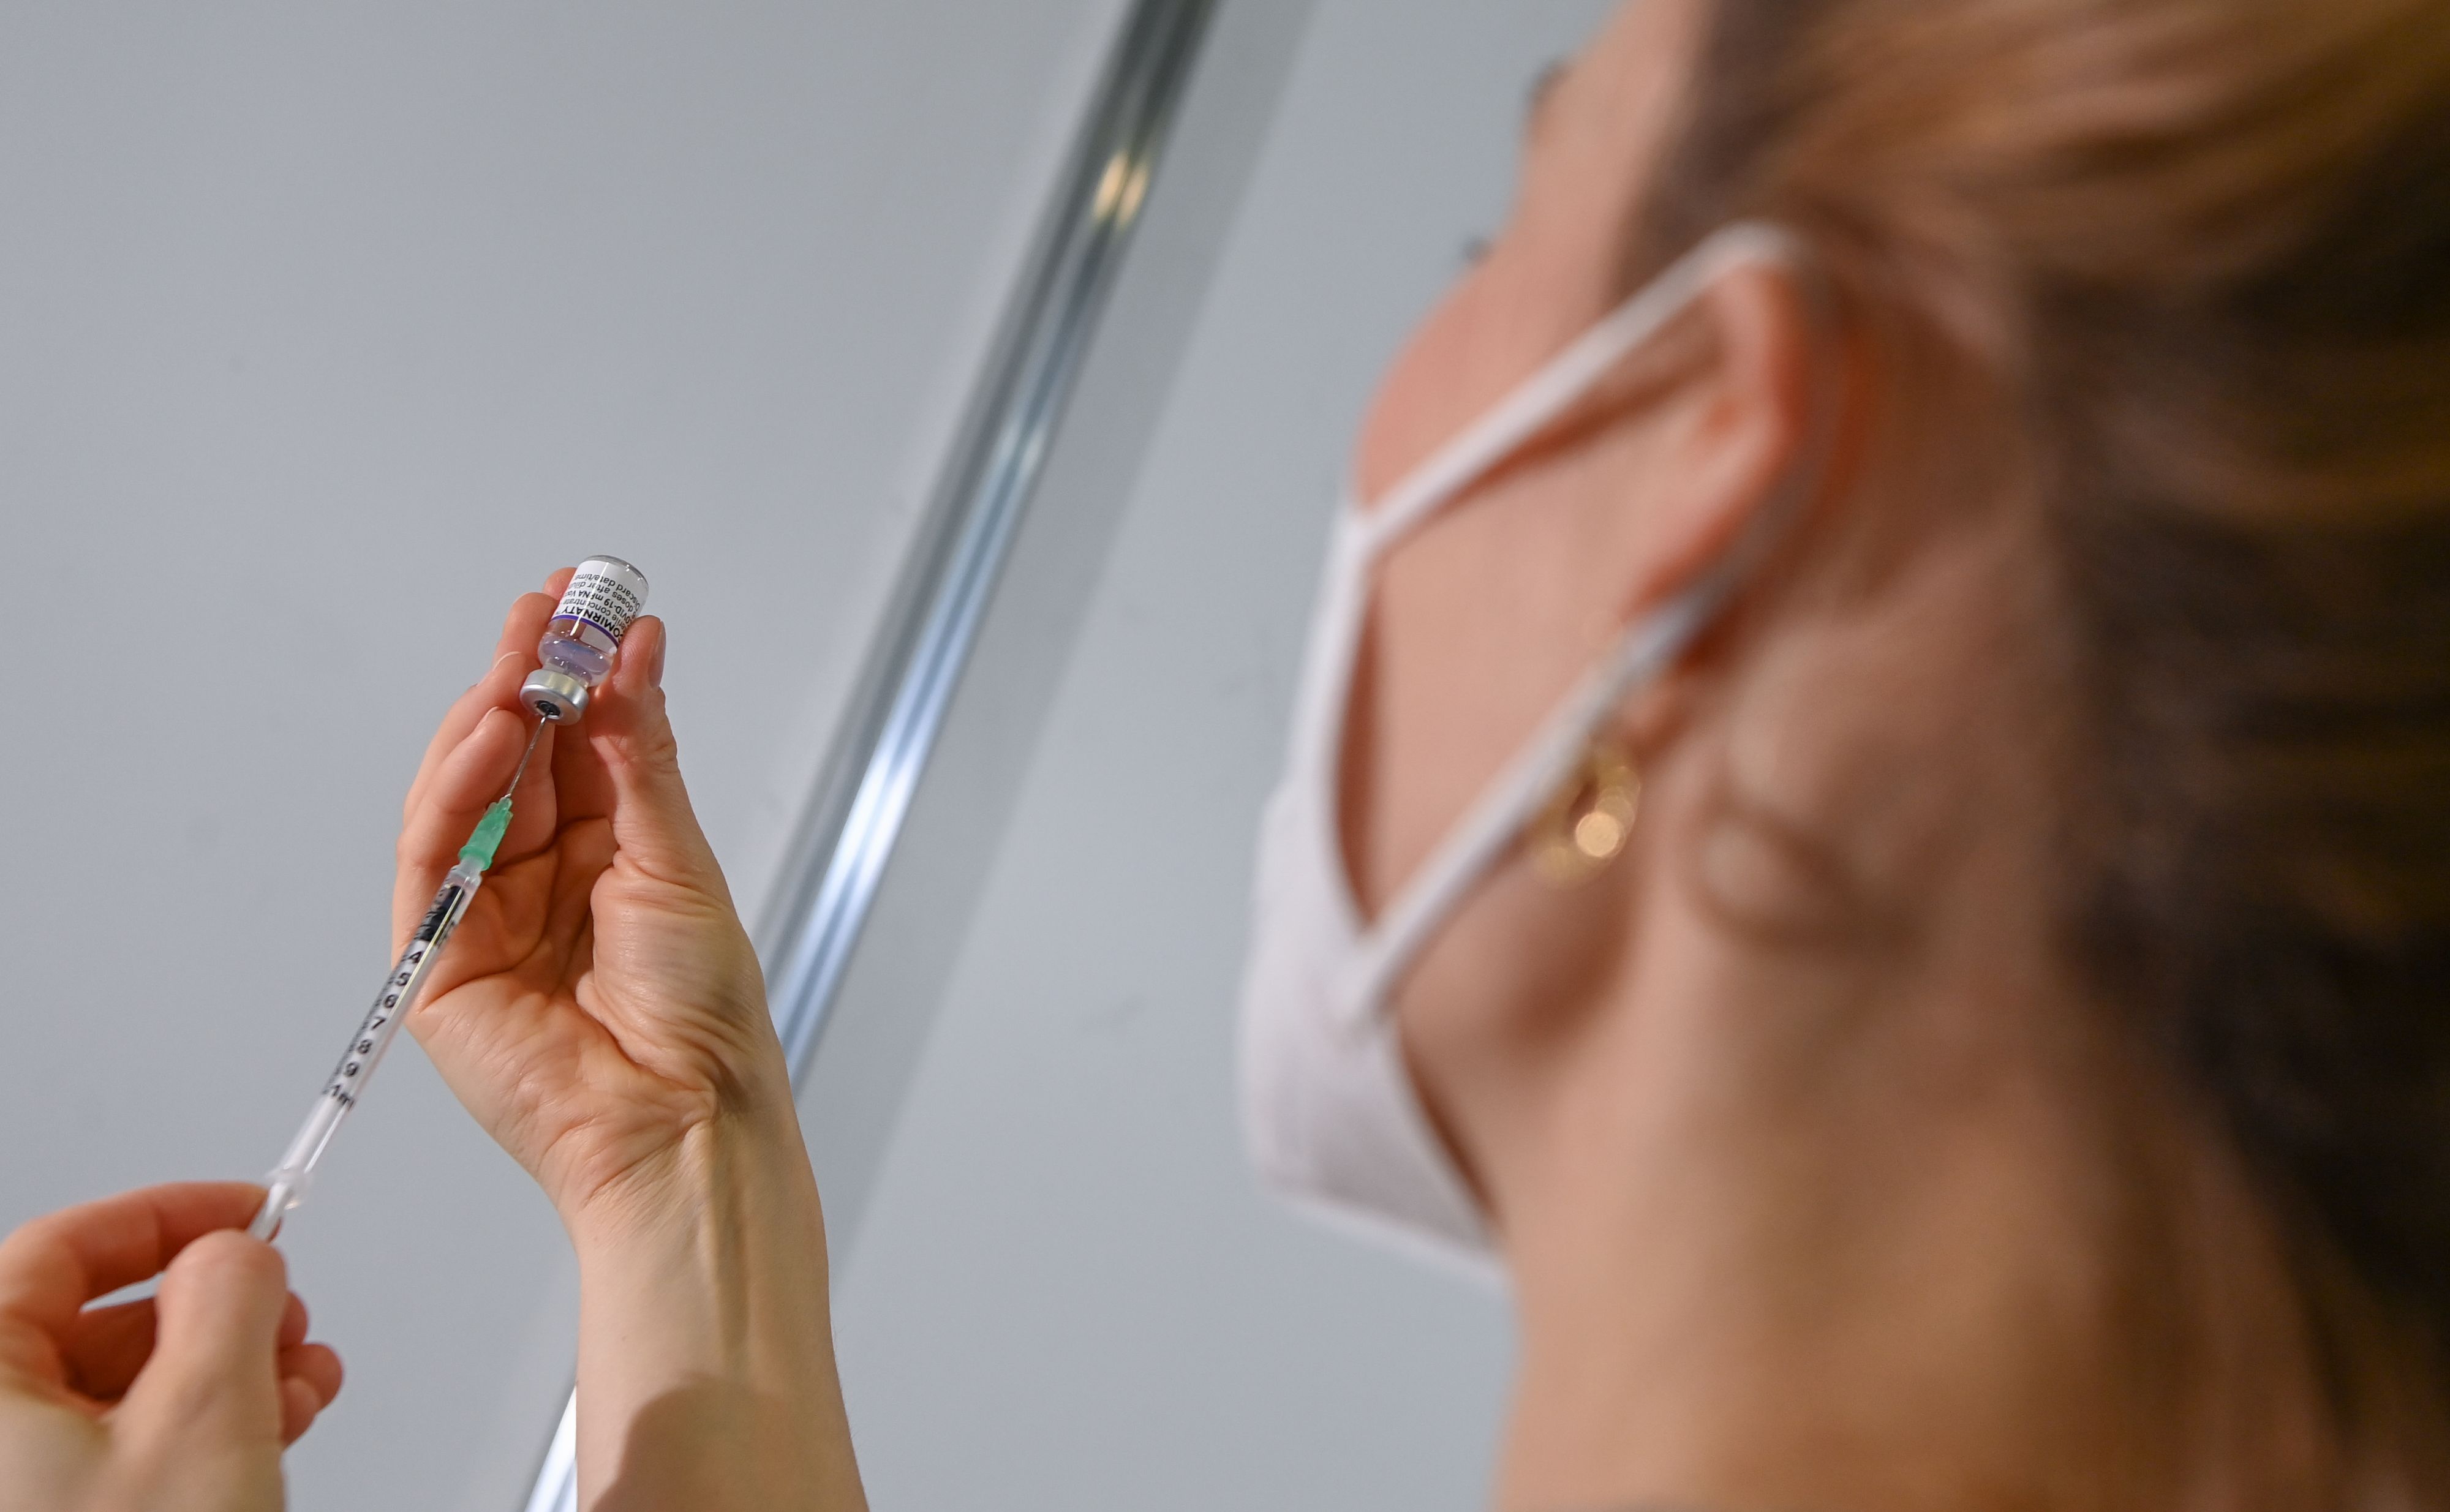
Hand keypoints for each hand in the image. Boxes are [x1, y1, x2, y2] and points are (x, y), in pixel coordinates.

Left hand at [0, 1183, 342, 1511]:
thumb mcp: (200, 1420)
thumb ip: (226, 1305)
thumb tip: (235, 1252)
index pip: (60, 1249)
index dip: (169, 1216)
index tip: (250, 1211)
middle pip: (100, 1323)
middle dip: (220, 1312)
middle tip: (286, 1315)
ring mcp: (13, 1481)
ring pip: (123, 1391)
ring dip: (229, 1373)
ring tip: (300, 1384)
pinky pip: (120, 1452)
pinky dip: (201, 1432)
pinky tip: (270, 1431)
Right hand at [397, 572, 793, 1234]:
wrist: (683, 1115)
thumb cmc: (702, 1010)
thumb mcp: (677, 858)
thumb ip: (637, 755)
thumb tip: (633, 654)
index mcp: (609, 850)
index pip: (573, 740)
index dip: (572, 671)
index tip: (583, 603)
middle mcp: (541, 874)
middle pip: (512, 755)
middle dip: (521, 677)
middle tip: (541, 612)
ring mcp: (483, 912)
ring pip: (462, 793)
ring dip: (485, 720)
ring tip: (517, 666)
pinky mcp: (436, 958)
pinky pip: (429, 856)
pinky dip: (453, 788)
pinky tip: (492, 734)